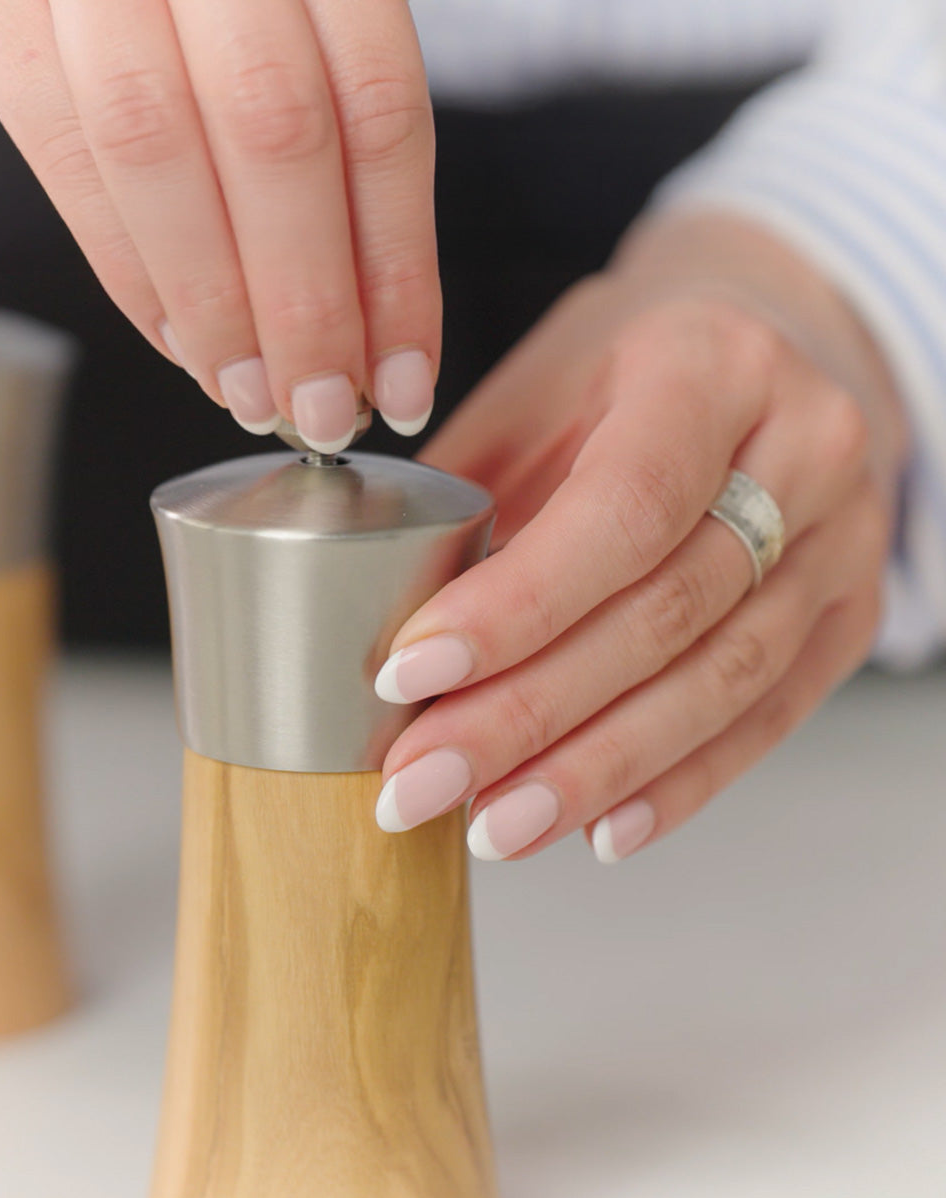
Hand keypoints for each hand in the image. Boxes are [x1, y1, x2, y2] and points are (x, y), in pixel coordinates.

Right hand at [0, 0, 438, 451]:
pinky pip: (64, 154)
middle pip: (276, 135)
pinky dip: (130, 272)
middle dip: (305, 305)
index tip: (402, 378)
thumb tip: (366, 322)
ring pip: (160, 150)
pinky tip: (180, 342)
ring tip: (250, 396)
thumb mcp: (295, 19)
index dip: (397, 268)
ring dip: (214, 305)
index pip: (378, 112)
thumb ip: (334, 134)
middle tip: (322, 411)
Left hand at [373, 212, 908, 863]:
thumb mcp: (540, 388)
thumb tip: (369, 618)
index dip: (513, 607)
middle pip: (662, 615)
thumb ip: (467, 494)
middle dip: (528, 716)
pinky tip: (600, 828)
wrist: (768, 347)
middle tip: (424, 781)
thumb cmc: (630, 364)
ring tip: (495, 825)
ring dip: (594, 771)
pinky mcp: (849, 613)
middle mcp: (801, 450)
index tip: (408, 674)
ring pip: (719, 683)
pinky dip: (679, 784)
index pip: (620, 509)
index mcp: (709, 368)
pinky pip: (769, 716)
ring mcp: (843, 540)